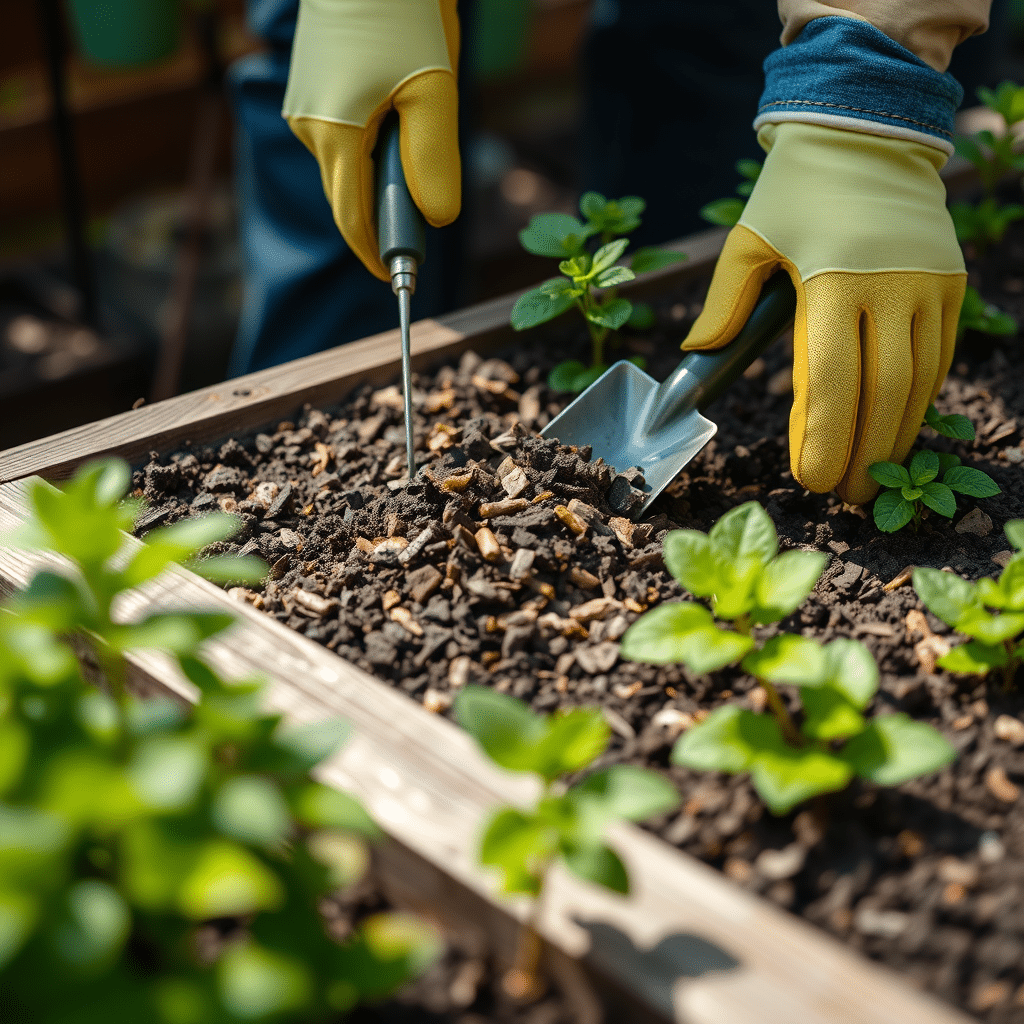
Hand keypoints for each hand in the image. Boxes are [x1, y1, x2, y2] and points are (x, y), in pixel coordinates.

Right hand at [283, 0, 459, 279]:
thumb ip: (434, 161)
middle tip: (424, 217)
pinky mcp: (312, 88)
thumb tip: (437, 220)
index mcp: (333, 133)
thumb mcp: (434, 88)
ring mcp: (305, 105)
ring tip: (418, 129)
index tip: (399, 281)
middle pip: (350, 196)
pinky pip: (344, 136)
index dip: (377, 256)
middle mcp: (309, 125)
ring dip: (383, 172)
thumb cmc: (401, 9)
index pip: (353, 221)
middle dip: (386, 214)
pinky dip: (373, 144)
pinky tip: (398, 110)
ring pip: (349, 165)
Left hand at [683, 121, 965, 503]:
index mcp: (831, 279)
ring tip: (874, 474)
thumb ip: (725, 301)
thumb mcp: (748, 238)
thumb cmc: (796, 188)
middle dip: (865, 453)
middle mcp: (888, 286)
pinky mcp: (950, 283)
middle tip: (848, 495)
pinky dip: (919, 399)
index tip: (812, 479)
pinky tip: (899, 427)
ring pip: (919, 382)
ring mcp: (927, 285)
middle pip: (883, 393)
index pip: (831, 381)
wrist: (869, 126)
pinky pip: (938, 357)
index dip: (825, 439)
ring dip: (898, 434)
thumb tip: (699, 353)